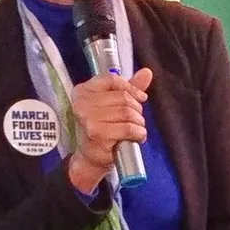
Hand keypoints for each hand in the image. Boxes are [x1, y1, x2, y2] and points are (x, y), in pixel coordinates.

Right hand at [66, 67, 153, 192]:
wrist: (91, 157)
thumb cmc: (102, 128)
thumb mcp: (113, 104)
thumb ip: (129, 88)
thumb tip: (147, 72)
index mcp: (83, 91)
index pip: (113, 80)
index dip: (131, 88)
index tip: (141, 98)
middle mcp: (82, 103)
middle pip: (123, 97)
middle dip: (137, 109)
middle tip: (136, 120)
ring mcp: (89, 118)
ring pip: (128, 112)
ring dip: (139, 123)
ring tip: (135, 130)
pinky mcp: (98, 134)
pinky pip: (128, 128)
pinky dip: (138, 133)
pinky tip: (136, 137)